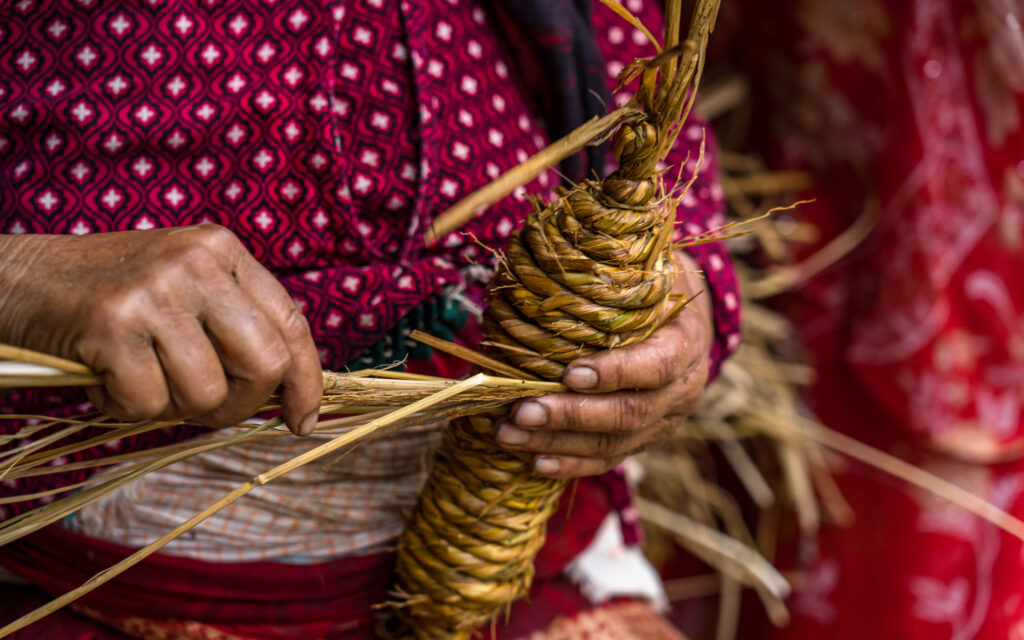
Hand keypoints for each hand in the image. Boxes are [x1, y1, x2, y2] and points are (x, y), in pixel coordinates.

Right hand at [0, 225, 321, 434]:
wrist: (13, 279)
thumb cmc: (107, 295)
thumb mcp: (182, 286)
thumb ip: (233, 323)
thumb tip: (287, 393)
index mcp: (223, 251)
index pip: (292, 324)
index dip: (307, 382)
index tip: (301, 421)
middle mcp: (197, 263)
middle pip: (266, 364)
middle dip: (242, 405)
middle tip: (206, 410)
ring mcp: (155, 291)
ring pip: (207, 392)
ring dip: (174, 409)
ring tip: (140, 382)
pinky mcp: (112, 324)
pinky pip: (150, 403)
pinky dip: (125, 408)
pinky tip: (105, 379)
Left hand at [496, 251, 712, 477]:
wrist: (686, 317)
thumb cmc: (653, 283)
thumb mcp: (648, 264)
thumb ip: (614, 266)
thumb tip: (548, 255)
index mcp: (688, 341)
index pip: (659, 365)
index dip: (617, 372)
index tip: (570, 372)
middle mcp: (682, 390)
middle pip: (630, 414)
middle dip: (571, 415)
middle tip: (522, 409)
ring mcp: (664, 422)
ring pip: (613, 443)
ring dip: (558, 442)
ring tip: (509, 433)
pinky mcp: (644, 440)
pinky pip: (608, 460)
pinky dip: (570, 463)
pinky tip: (535, 462)